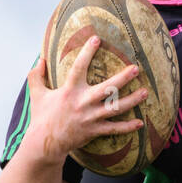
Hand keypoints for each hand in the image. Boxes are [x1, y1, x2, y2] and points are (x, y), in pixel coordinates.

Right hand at [26, 37, 148, 159]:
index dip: (87, 52)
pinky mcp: (94, 131)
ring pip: (115, 108)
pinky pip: (114, 129)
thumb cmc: (42, 117)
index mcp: (69, 91)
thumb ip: (36, 76)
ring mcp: (90, 118)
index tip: (96, 39)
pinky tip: (140, 123)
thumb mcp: (36, 94)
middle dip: (123, 78)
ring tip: (145, 92)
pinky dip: (127, 127)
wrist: (45, 143)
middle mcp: (82, 103)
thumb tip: (40, 59)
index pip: (78, 67)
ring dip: (132, 100)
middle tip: (136, 68)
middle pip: (107, 89)